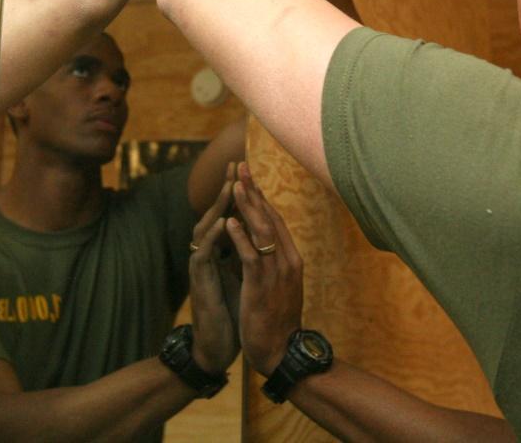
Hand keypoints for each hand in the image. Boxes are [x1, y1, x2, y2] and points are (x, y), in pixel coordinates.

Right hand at [188, 162, 241, 375]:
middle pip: (215, 213)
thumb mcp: (242, 277)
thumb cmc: (231, 312)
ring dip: (218, 207)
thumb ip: (245, 256)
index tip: (249, 172)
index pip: (229, 215)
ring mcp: (202, 266)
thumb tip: (258, 237)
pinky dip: (214, 237)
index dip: (239, 195)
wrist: (218, 346)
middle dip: (226, 190)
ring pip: (206, 228)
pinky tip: (223, 222)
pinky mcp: (200, 281)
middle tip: (236, 165)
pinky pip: (205, 253)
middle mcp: (209, 254)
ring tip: (230, 186)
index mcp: (221, 253)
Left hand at [224, 162, 301, 374]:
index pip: (276, 221)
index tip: (249, 177)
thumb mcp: (280, 284)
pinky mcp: (262, 285)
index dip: (262, 197)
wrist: (281, 351)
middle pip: (270, 218)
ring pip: (262, 232)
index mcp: (291, 259)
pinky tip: (229, 223)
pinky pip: (250, 256)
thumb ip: (273, 261)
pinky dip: (240, 238)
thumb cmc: (277, 319)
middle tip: (241, 168)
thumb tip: (263, 241)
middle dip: (254, 192)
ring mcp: (276, 272)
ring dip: (247, 207)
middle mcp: (287, 260)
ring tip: (234, 186)